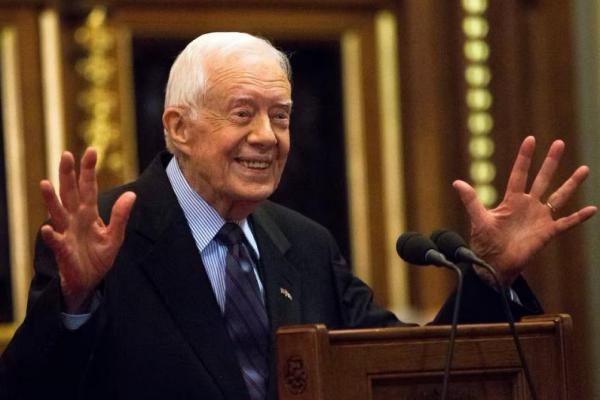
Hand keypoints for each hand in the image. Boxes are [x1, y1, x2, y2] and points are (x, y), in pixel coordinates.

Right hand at [40, 148, 135, 312]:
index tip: (91, 150)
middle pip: (70, 193)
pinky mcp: (63, 251)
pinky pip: (55, 242)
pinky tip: (47, 228)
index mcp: (89, 214)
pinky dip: (51, 235)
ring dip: (51, 199)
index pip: (89, 188)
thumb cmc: (99, 258)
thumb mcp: (115, 236)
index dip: (89, 170)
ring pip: (57, 212)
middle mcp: (75, 219)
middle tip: (66, 154)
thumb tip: (131, 194)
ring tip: (45, 183)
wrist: (89, 282)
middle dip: (68, 175)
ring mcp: (66, 233)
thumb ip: (121, 216)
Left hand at [453, 136, 596, 284]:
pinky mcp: (547, 232)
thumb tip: (457, 183)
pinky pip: (566, 223)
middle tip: (559, 142)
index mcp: (512, 200)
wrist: (495, 264)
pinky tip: (591, 209)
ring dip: (571, 183)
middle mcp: (528, 205)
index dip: (524, 157)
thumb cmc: (485, 242)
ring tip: (584, 169)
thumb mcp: (479, 219)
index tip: (530, 139)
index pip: (519, 173)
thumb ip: (471, 200)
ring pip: (559, 196)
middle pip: (542, 178)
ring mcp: (539, 218)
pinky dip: (578, 217)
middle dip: (550, 161)